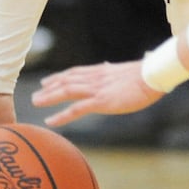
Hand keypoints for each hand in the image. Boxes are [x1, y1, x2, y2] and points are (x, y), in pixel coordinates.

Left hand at [31, 60, 162, 127]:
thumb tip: (109, 68)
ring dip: (49, 97)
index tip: (48, 81)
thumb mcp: (126, 72)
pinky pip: (76, 109)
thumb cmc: (146, 76)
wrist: (152, 76)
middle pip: (66, 80)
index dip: (59, 76)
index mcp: (101, 71)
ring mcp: (96, 89)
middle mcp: (95, 78)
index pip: (75, 72)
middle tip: (36, 94)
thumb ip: (114, 73)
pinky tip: (50, 121)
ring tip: (36, 102)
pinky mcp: (100, 101)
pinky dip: (61, 115)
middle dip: (49, 87)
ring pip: (66, 91)